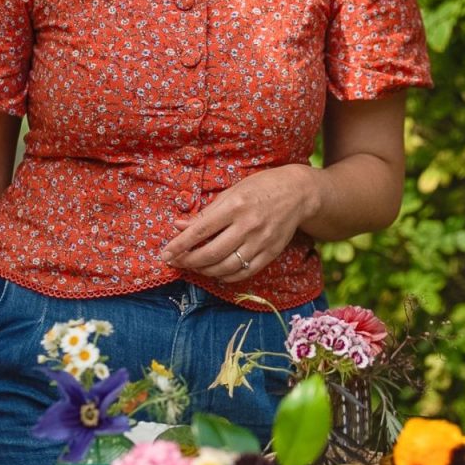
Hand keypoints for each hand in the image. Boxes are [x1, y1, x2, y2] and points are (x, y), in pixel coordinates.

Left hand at [162, 165, 318, 281]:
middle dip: (189, 262)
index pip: (200, 230)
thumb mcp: (231, 192)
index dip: (180, 244)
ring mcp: (261, 241)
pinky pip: (244, 272)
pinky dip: (226, 277)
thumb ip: (206, 212)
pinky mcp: (271, 253)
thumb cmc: (260, 188)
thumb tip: (178, 226)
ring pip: (226, 266)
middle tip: (177, 262)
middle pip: (211, 253)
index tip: (165, 254)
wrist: (298, 193)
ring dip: (205, 271)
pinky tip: (216, 273)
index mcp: (235, 205)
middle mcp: (248, 225)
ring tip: (195, 267)